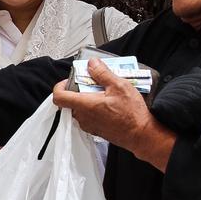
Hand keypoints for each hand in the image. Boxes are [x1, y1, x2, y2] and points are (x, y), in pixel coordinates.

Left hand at [51, 58, 173, 169]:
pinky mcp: (95, 130)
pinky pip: (88, 116)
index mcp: (85, 105)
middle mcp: (83, 117)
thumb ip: (102, 73)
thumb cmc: (132, 114)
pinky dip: (94, 108)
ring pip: (80, 108)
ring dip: (88, 99)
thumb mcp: (119, 86)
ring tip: (105, 92)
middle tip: (94, 82)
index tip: (69, 80)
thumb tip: (92, 64)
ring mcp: (88, 125)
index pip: (59, 96)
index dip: (60, 86)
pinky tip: (109, 103)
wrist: (141, 135)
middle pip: (70, 100)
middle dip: (80, 89)